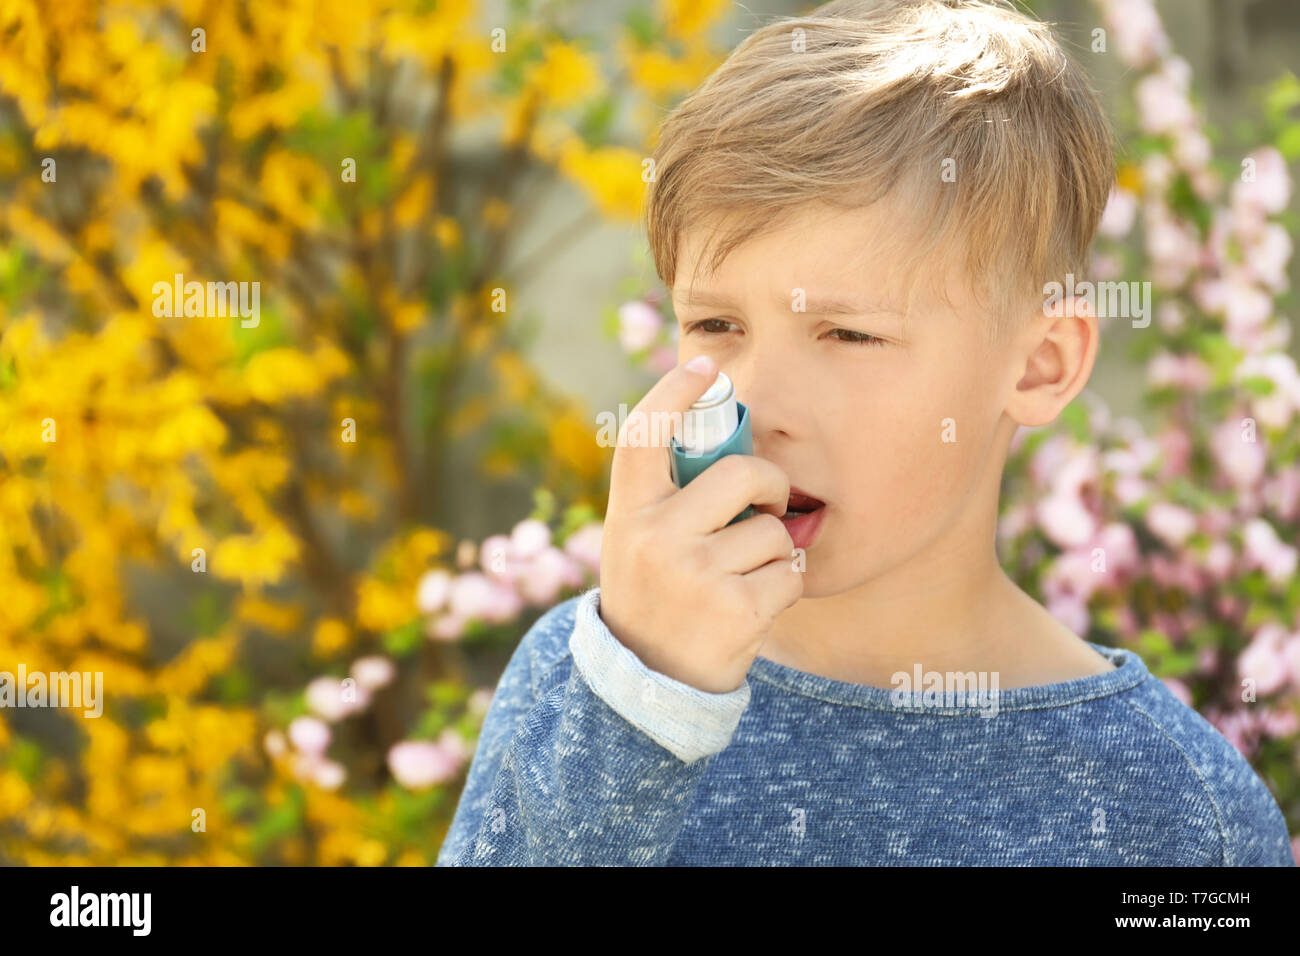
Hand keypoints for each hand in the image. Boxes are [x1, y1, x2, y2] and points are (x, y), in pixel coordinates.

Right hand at [597, 355, 802, 693]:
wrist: (645, 684)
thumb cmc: (654, 596)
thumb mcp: (638, 542)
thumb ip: (670, 497)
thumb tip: (730, 437)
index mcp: (627, 514)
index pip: (644, 436)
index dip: (675, 393)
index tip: (706, 368)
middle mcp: (654, 538)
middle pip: (740, 473)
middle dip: (770, 486)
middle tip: (768, 506)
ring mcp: (694, 574)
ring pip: (773, 530)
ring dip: (775, 553)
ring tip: (746, 577)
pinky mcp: (735, 609)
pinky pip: (790, 574)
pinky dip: (785, 589)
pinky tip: (755, 607)